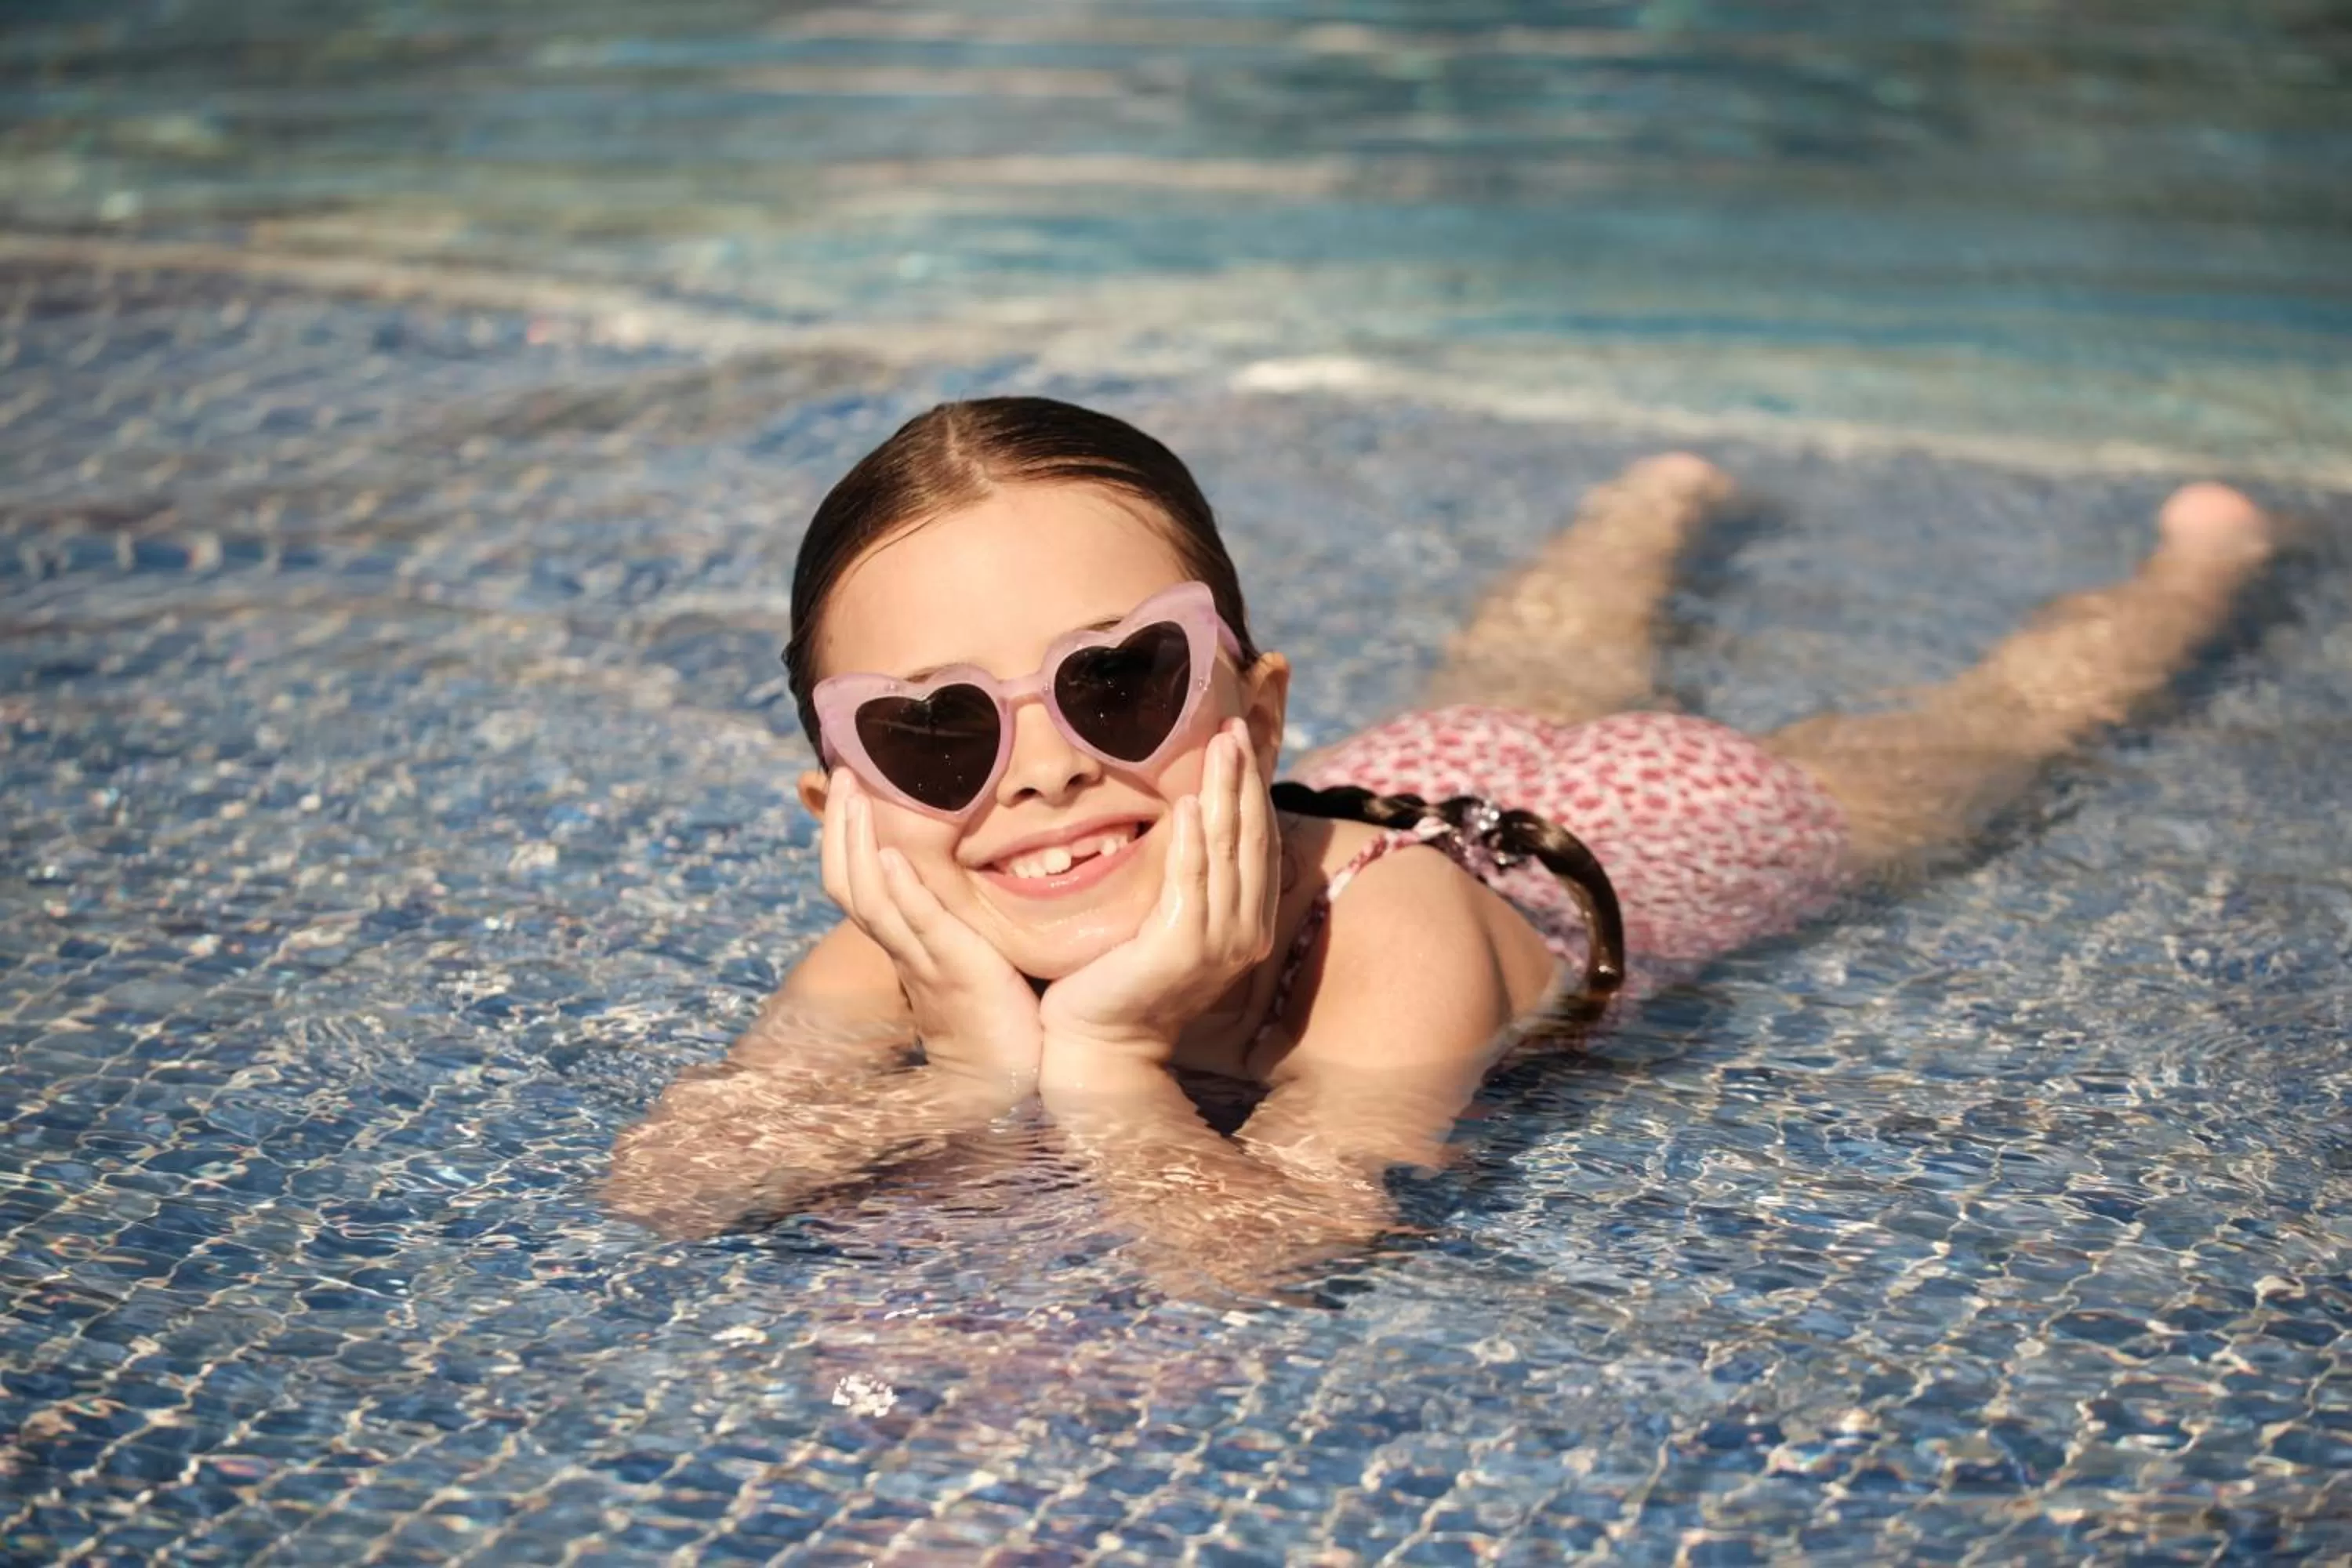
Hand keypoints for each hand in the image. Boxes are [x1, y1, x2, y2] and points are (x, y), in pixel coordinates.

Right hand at [820, 772, 1041, 1100]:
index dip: (845, 836)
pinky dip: (900, 889)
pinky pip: (917, 924)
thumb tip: (964, 866)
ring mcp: (922, 957)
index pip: (858, 880)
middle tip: (842, 772)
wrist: (1004, 1077)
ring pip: (870, 896)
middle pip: (848, 881)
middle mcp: (902, 945)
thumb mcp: (967, 948)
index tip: (849, 785)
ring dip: (858, 841)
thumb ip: (955, 913)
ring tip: (857, 794)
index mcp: (904, 938)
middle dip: (840, 825)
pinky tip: (891, 856)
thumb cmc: (996, 1011)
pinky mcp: (954, 968)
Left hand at [1038, 721, 1278, 1086]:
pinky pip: (1192, 882)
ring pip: (1229, 851)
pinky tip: (1193, 804)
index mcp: (1248, 922)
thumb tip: (1188, 813)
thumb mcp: (1168, 919)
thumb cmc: (1123, 975)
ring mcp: (1220, 943)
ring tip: (1221, 744)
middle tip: (1234, 724)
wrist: (1099, 1041)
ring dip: (1227, 793)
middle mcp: (1246, 932)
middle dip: (1245, 777)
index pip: (1260, 841)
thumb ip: (1188, 877)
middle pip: (1252, 838)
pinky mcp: (1184, 948)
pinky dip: (1195, 842)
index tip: (1243, 736)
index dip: (1254, 788)